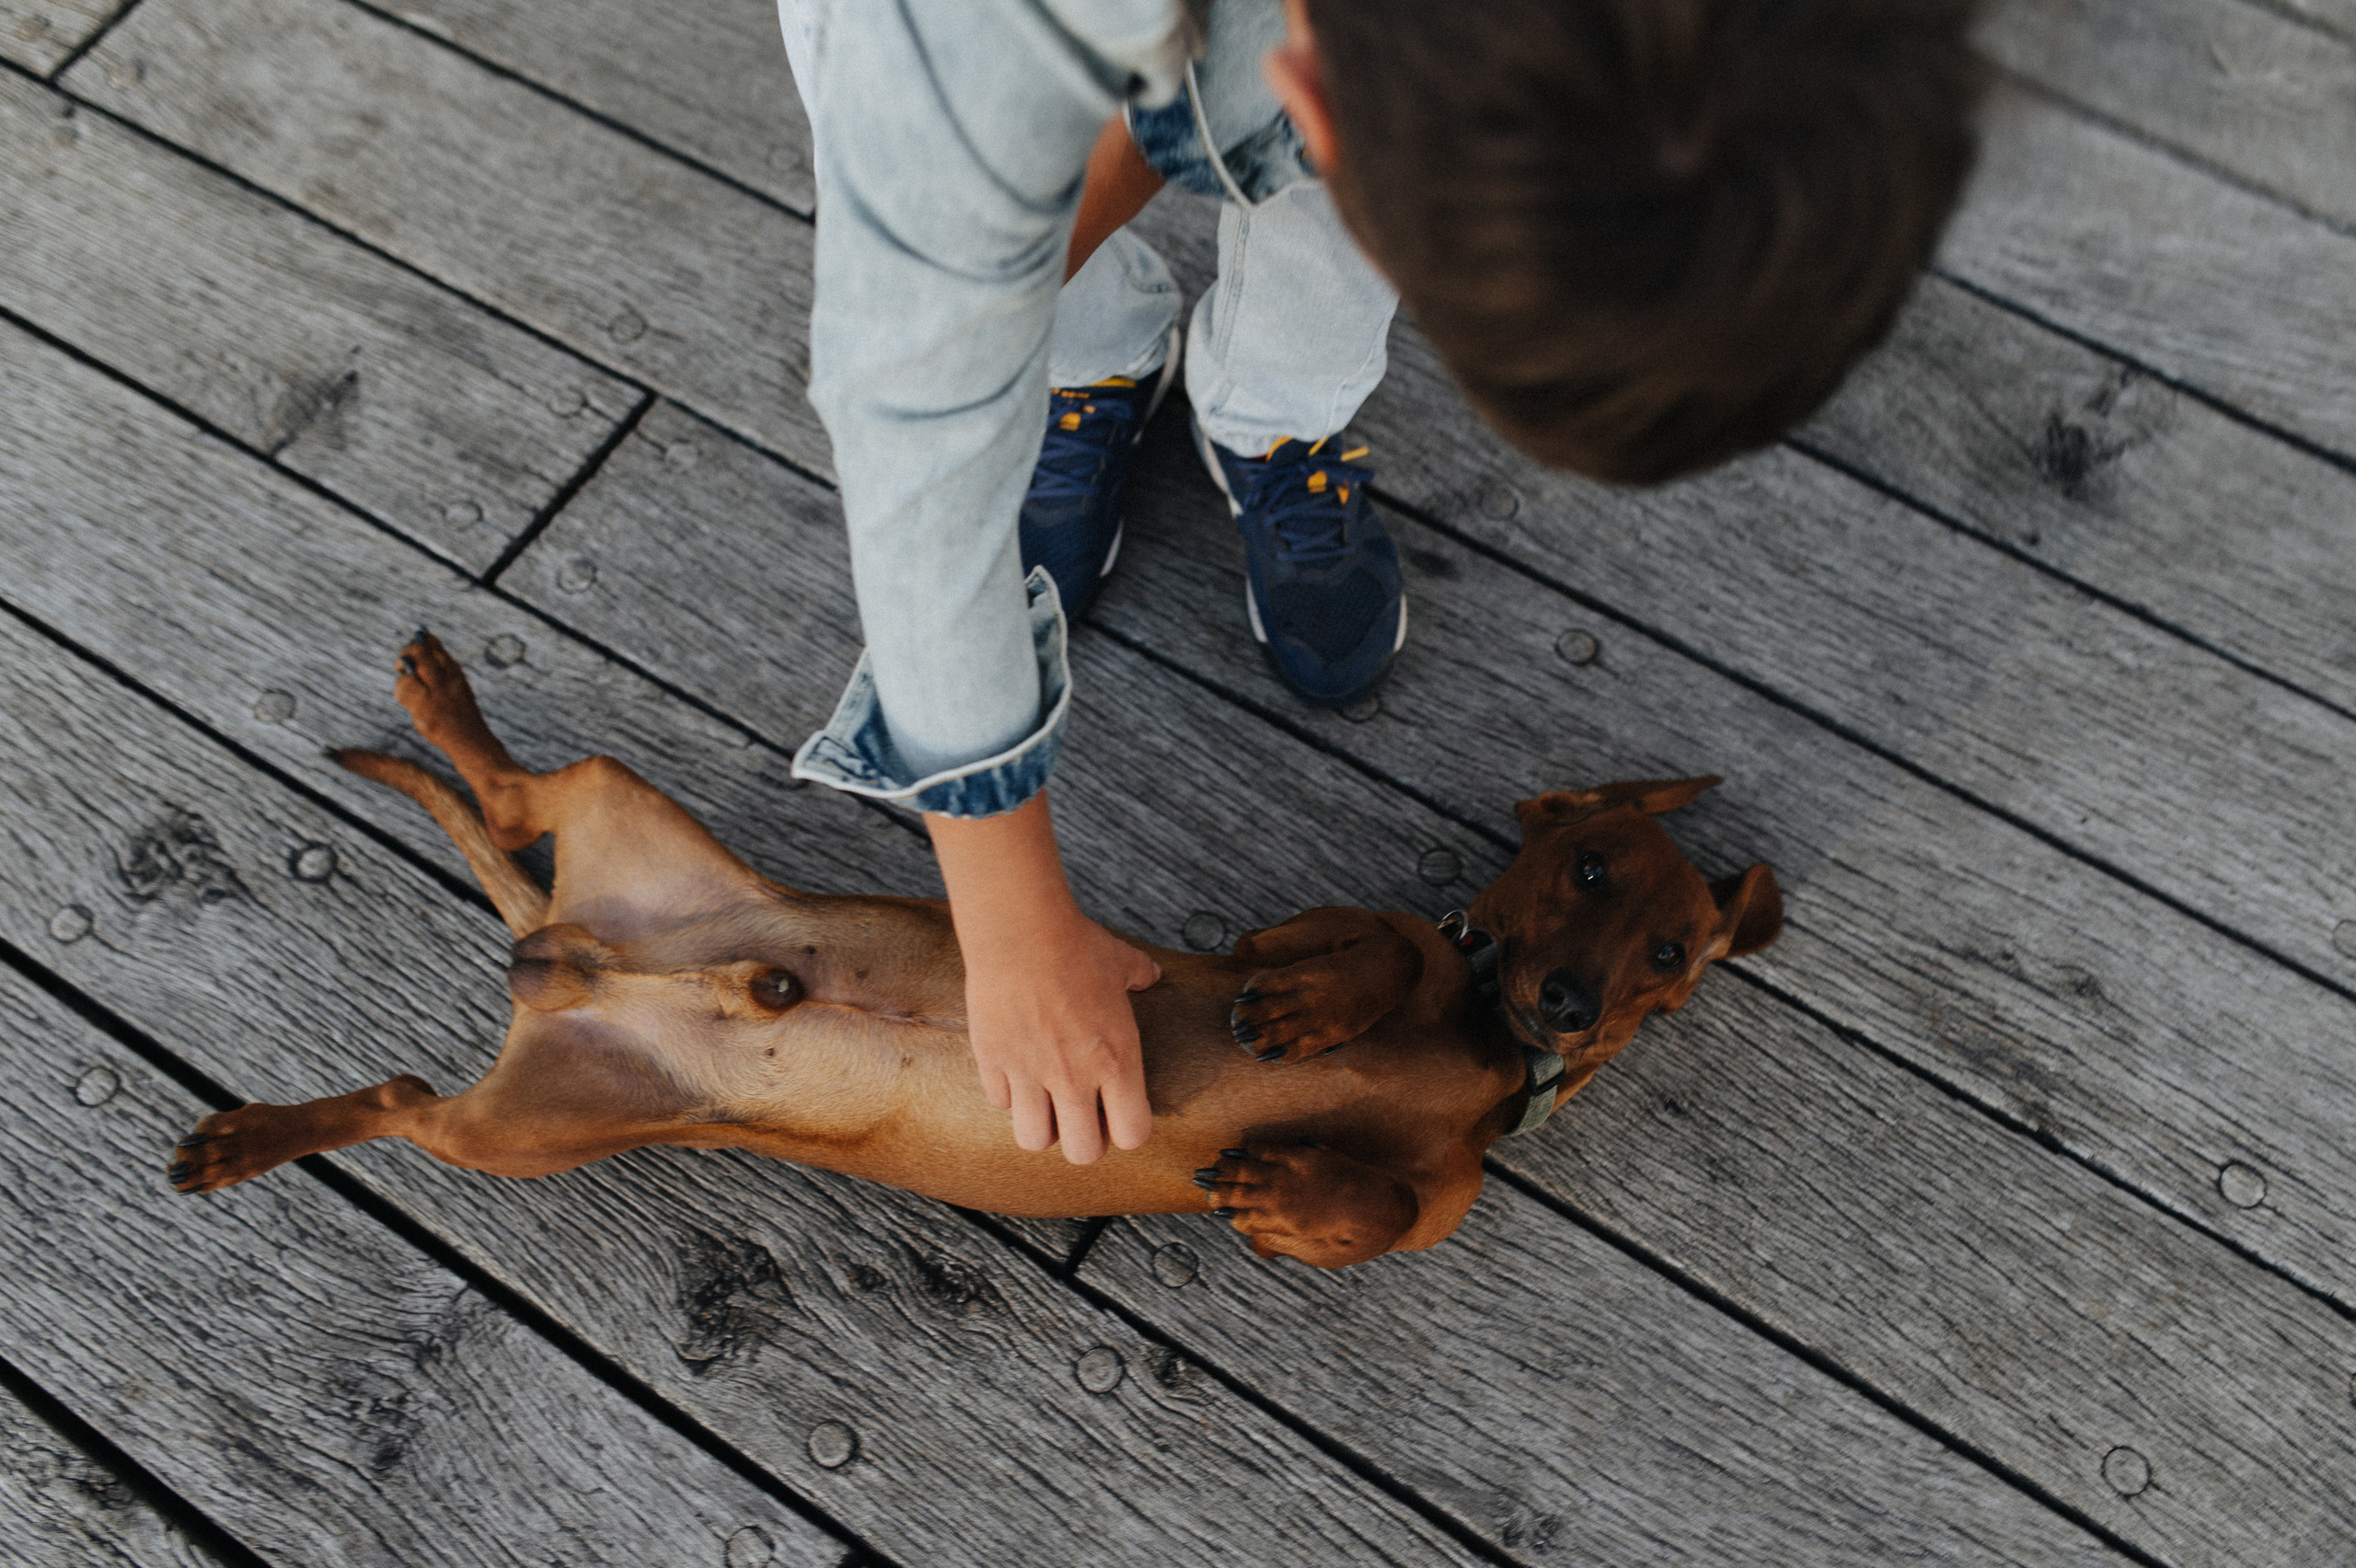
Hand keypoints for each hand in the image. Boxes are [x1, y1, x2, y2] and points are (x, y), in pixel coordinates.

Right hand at [928, 792, 1160, 1162]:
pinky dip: (1007, 1094)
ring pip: (1033, 1140)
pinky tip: (1014, 1069)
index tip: (1120, 1112)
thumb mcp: (1122, 962)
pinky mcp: (993, 1061)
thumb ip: (1140, 975)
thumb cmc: (1075, 944)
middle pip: (1083, 1154)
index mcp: (1117, 1060)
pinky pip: (999, 1102)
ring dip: (1041, 1126)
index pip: (1133, 1135)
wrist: (1021, 930)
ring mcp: (1030, 1073)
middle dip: (1084, 1140)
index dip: (1128, 1131)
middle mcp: (1074, 1077)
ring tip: (1044, 1101)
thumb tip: (1150, 975)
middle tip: (1080, 1114)